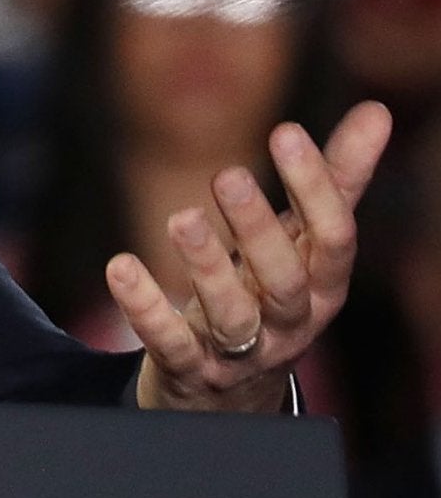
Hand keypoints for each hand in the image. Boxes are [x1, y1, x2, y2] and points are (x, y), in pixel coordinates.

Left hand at [112, 101, 390, 412]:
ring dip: (205, 266)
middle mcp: (290, 322)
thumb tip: (378, 110)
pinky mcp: (191, 369)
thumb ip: (337, 178)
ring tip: (180, 217)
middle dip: (257, 229)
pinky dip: (145, 308)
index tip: (285, 131)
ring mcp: (242, 351)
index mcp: (323, 284)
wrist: (233, 386)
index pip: (332, 238)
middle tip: (225, 174)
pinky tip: (120, 266)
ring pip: (232, 314)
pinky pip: (170, 343)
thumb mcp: (305, 239)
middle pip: (284, 279)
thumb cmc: (272, 288)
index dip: (314, 187)